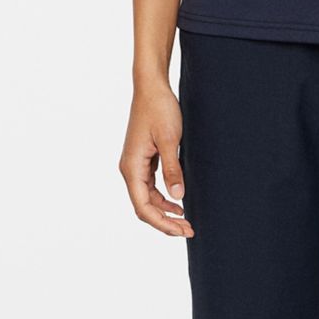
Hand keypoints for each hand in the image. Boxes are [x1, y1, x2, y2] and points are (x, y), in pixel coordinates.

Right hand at [119, 82, 193, 236]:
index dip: (162, 223)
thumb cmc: (159, 109)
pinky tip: (178, 203)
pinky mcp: (143, 159)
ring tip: (186, 221)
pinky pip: (150, 187)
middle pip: (144, 206)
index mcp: (132, 167)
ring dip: (165, 212)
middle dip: (165, 222)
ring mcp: (135, 165)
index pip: (143, 206)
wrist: (152, 87)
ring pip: (147, 198)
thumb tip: (178, 196)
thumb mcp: (170, 139)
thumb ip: (173, 169)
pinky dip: (163, 198)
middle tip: (189, 230)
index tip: (183, 230)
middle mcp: (129, 169)